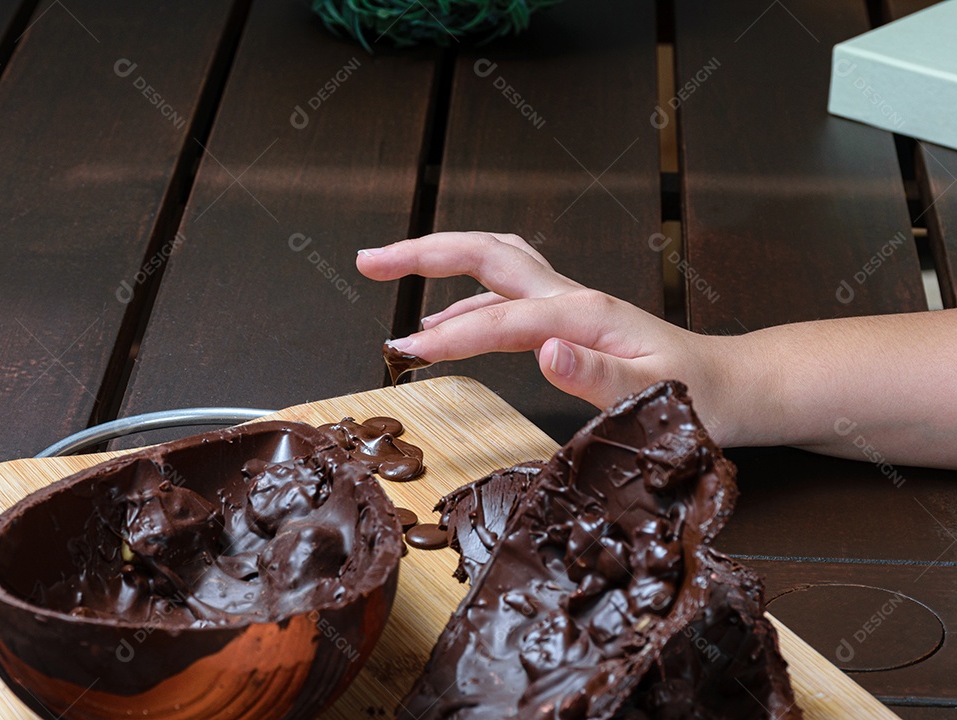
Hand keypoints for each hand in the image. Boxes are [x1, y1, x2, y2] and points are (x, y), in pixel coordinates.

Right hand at [356, 232, 769, 445]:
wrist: (735, 383)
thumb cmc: (703, 395)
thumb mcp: (658, 396)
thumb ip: (599, 375)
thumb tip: (544, 352)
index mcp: (586, 314)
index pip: (502, 319)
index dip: (451, 336)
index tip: (408, 354)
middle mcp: (571, 298)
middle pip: (485, 254)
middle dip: (423, 251)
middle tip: (369, 259)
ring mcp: (568, 303)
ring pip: (491, 265)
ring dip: (438, 263)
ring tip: (387, 270)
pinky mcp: (569, 317)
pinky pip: (503, 295)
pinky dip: (464, 300)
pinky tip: (444, 322)